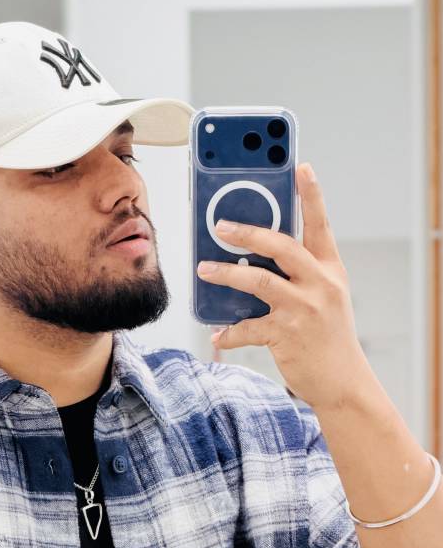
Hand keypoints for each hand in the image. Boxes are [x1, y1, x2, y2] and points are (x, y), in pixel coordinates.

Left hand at [196, 162, 370, 409]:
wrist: (344, 381)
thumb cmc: (328, 335)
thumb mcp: (326, 297)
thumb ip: (299, 275)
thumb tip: (254, 257)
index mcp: (330, 270)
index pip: (320, 225)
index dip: (311, 195)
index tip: (301, 166)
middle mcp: (320, 284)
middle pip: (281, 246)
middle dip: (248, 232)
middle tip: (221, 225)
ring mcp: (304, 309)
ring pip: (258, 281)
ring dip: (226, 274)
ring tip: (204, 269)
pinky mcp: (286, 335)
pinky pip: (248, 327)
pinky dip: (230, 332)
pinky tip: (218, 334)